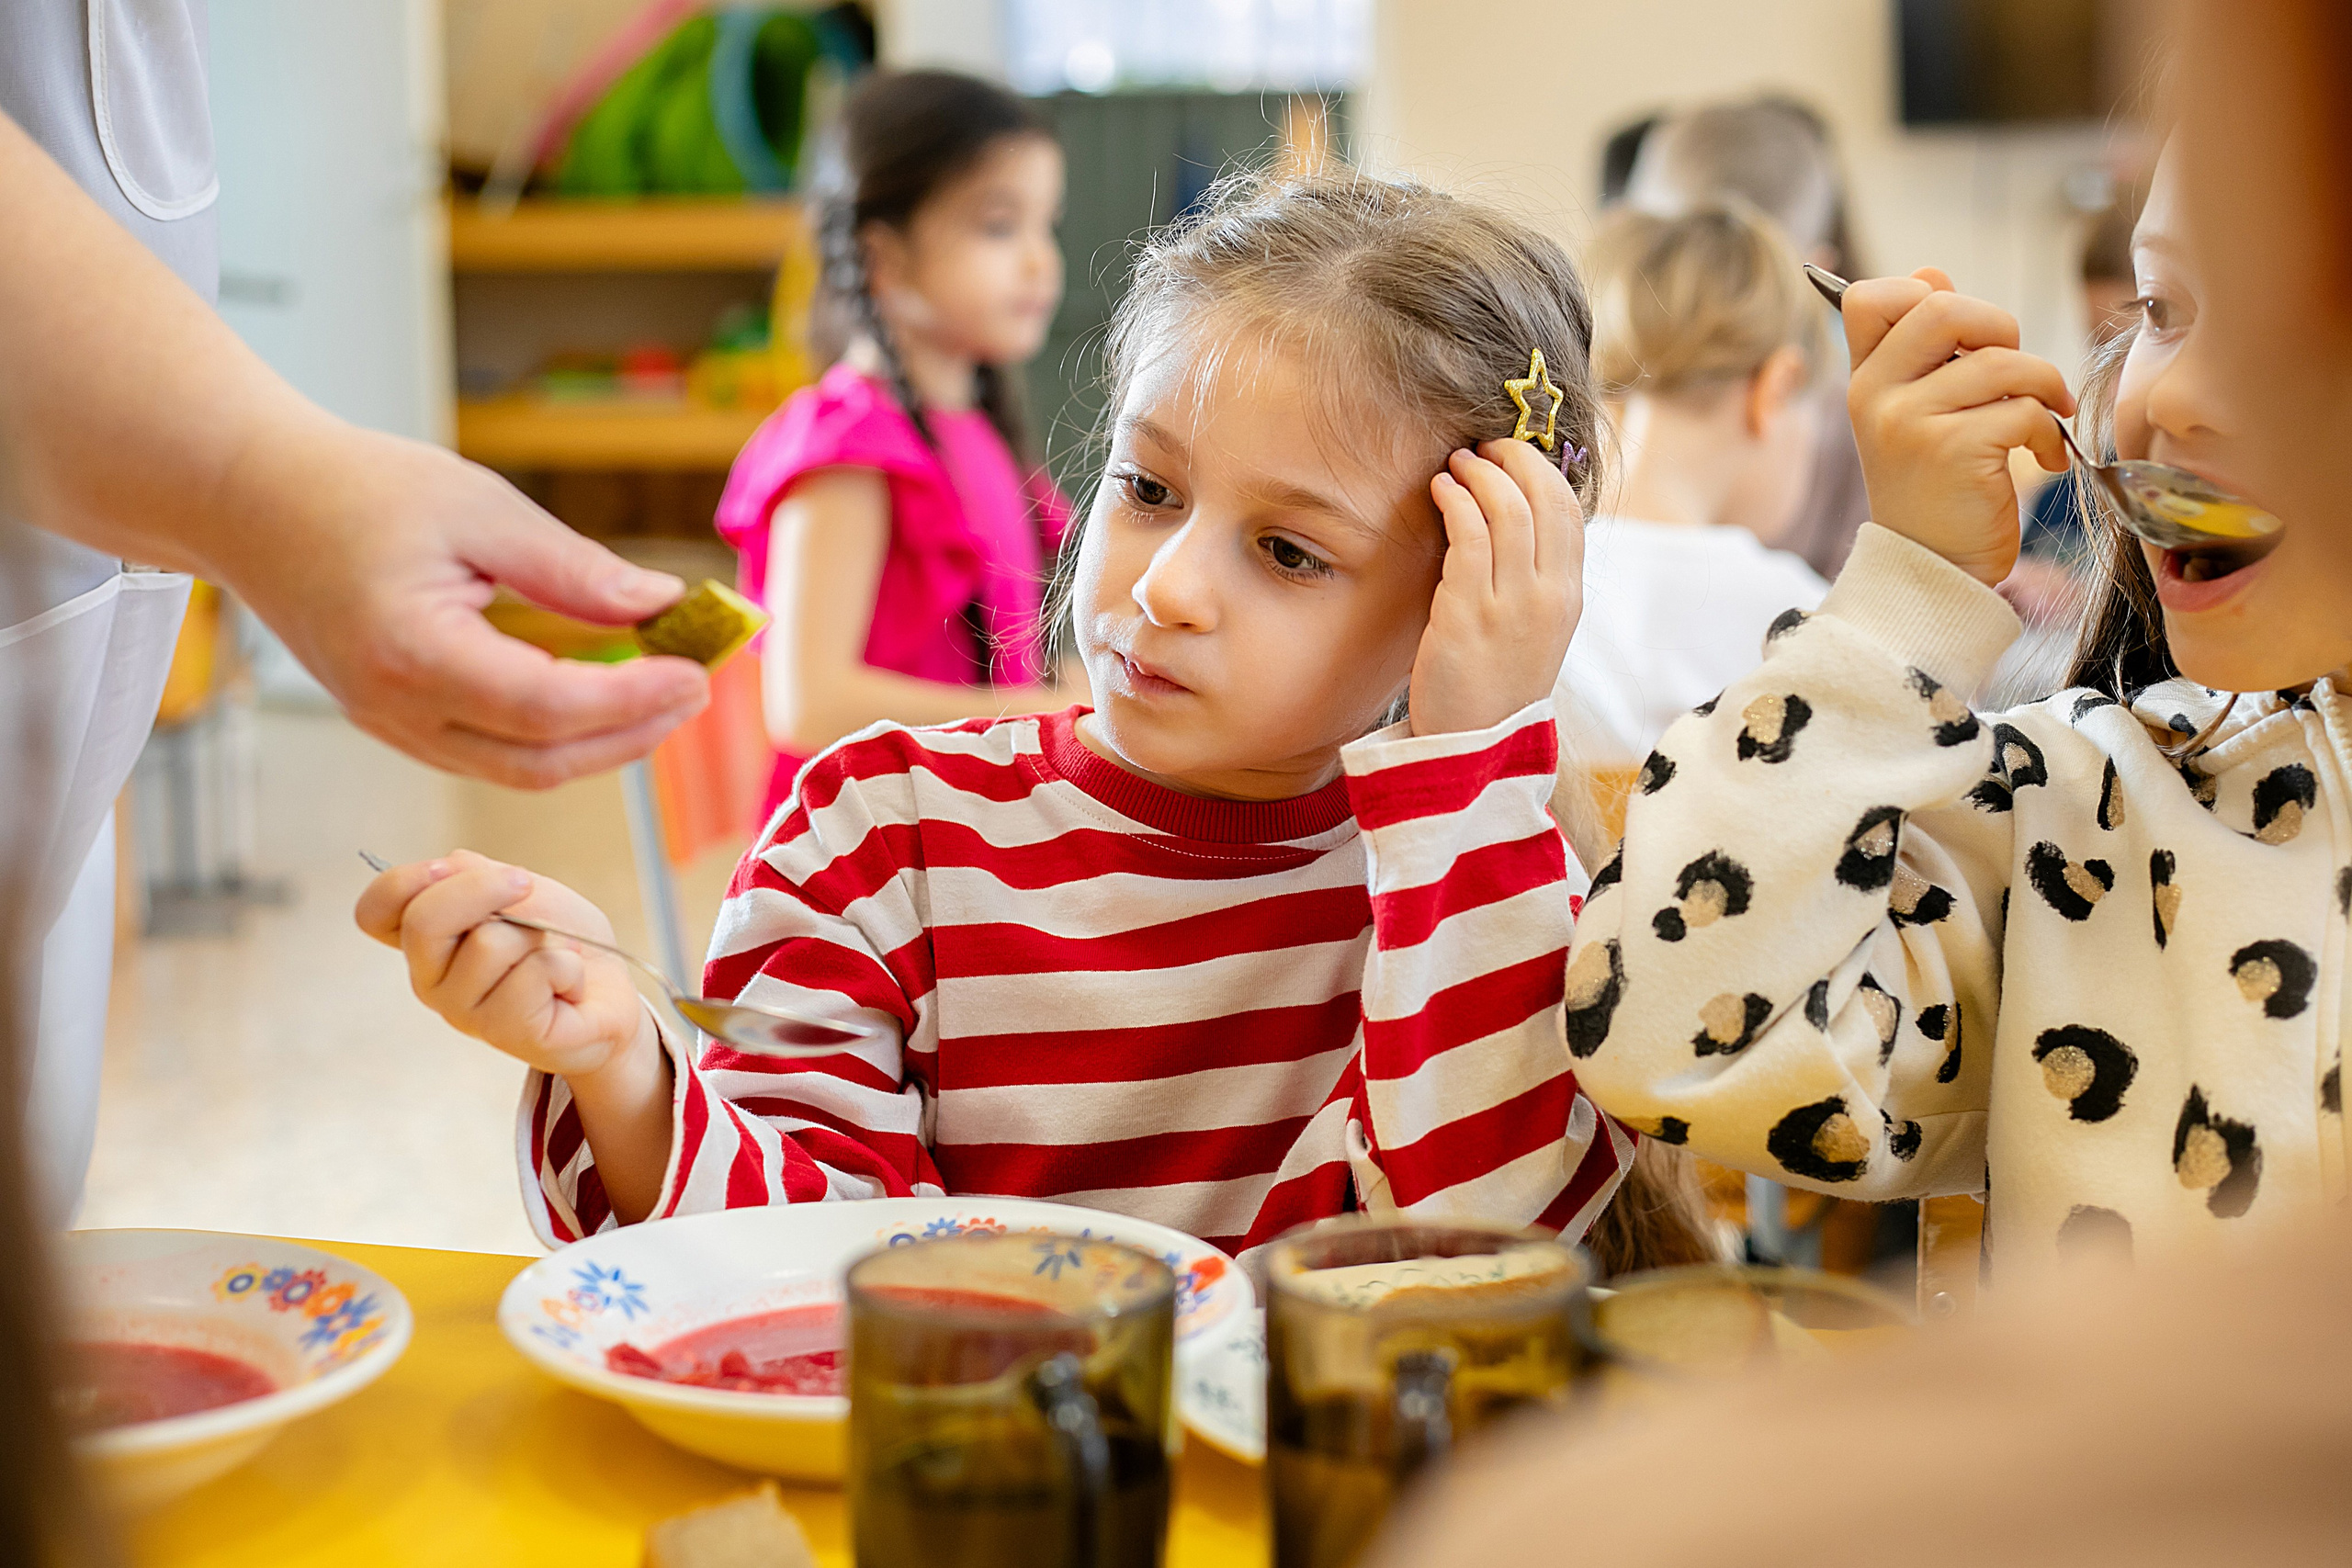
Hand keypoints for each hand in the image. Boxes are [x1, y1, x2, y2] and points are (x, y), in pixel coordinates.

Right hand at [218, 425, 709, 787]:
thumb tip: (659, 604)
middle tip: (697, 687)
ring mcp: (391, 725)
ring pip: (519, 769)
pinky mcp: (395, 720)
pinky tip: (601, 692)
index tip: (696, 671)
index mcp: (413, 655)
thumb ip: (572, 568)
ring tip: (664, 691)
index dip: (634, 699)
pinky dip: (556, 734)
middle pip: (543, 762)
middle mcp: (398, 710)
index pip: (550, 707)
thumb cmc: (353, 489)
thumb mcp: (479, 508)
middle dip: (633, 733)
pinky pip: (490, 752)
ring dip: (601, 742)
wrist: (248, 501)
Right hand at [355, 849, 653, 1084]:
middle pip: (424, 921)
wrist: (610, 994)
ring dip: (539, 935)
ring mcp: (466, 1013)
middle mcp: (432, 981)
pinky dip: (567, 964)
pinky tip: (568, 986)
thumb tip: (448, 867)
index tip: (450, 867)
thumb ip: (475, 876)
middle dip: (484, 889)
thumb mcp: (520, 891)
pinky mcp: (509, 1033)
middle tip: (525, 886)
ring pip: (490, 944)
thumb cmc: (560, 941)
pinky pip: (536, 973)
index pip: (374, 912)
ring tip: (552, 955)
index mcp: (426, 943)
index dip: (403, 881)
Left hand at [1412, 439, 1583, 736]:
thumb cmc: (1494, 683)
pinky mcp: (1468, 615)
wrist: (1475, 746)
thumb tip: (1510, 515)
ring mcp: (1512, 606)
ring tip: (1454, 464)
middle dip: (1512, 460)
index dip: (1540, 469)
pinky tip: (1439, 491)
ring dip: (1479, 474)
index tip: (1509, 453)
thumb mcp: (1532, 628)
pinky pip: (1468, 538)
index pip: (1569, 510)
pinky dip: (1455, 501)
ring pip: (1507, 511)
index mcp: (1569, 597)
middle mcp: (1550, 597)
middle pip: (1544, 499)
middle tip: (1479, 448)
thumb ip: (1532, 577)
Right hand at [1843, 268, 2077, 586]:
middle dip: (1999, 327)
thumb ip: (1922, 348)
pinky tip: (2041, 460)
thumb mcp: (1912, 413)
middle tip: (2014, 371)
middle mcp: (1876, 395)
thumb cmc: (1934, 489)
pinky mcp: (1952, 450)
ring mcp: (1909, 422)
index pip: (1869, 297)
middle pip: (1943, 308)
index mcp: (1864, 380)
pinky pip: (2023, 409)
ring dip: (2042, 387)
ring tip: (2042, 420)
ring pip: (2001, 361)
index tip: (1960, 338)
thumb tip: (1932, 273)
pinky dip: (2046, 432)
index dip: (1924, 295)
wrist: (1932, 569)